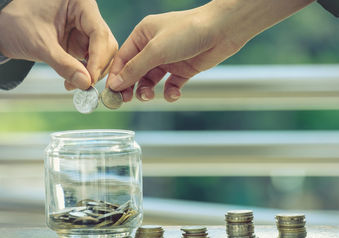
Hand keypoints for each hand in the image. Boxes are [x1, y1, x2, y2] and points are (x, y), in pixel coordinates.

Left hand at [0, 0, 117, 89]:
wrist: (3, 28)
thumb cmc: (17, 23)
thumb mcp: (40, 44)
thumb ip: (64, 64)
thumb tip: (86, 83)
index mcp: (80, 4)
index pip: (99, 33)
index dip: (98, 58)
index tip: (91, 78)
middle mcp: (87, 15)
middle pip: (106, 44)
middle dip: (98, 67)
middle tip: (86, 85)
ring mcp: (85, 29)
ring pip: (103, 54)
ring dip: (93, 72)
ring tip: (76, 84)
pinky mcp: (82, 41)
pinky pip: (92, 59)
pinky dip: (87, 72)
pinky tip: (76, 80)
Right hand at [107, 1, 244, 101]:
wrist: (222, 31)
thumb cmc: (187, 32)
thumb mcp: (156, 50)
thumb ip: (135, 68)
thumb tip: (115, 83)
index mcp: (143, 35)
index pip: (123, 59)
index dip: (116, 77)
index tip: (112, 94)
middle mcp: (154, 47)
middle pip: (136, 72)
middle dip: (131, 86)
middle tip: (128, 101)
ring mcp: (170, 59)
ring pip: (152, 80)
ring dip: (149, 90)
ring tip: (150, 96)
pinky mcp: (184, 69)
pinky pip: (171, 85)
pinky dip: (170, 92)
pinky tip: (173, 94)